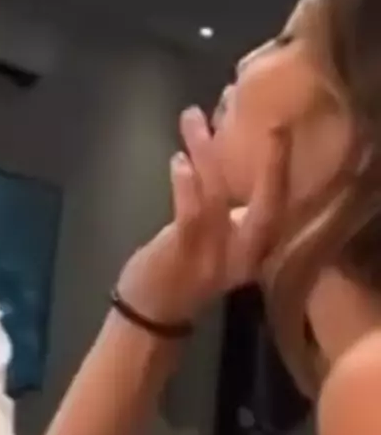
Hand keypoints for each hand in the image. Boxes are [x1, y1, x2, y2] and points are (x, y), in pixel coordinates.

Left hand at [119, 107, 287, 323]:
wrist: (150, 317)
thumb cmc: (182, 273)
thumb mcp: (218, 244)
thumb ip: (230, 213)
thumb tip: (230, 163)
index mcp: (255, 251)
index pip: (280, 207)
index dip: (283, 170)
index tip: (280, 128)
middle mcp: (243, 257)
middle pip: (269, 207)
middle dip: (273, 166)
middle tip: (272, 125)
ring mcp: (214, 258)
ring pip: (217, 198)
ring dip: (205, 154)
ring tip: (192, 117)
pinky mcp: (183, 256)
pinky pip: (191, 215)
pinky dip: (186, 185)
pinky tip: (179, 159)